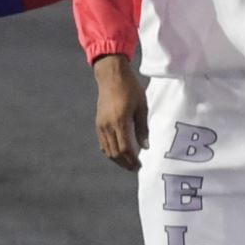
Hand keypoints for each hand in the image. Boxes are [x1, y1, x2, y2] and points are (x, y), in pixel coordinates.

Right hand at [93, 54, 148, 171]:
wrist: (111, 76)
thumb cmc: (130, 88)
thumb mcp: (141, 107)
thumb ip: (143, 128)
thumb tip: (145, 146)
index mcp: (120, 121)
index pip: (124, 148)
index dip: (132, 160)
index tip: (139, 166)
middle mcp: (108, 125)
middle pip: (114, 152)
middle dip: (125, 163)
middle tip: (135, 168)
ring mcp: (101, 124)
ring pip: (107, 149)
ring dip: (117, 159)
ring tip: (128, 163)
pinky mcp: (98, 122)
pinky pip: (102, 142)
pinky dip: (110, 151)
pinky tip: (118, 153)